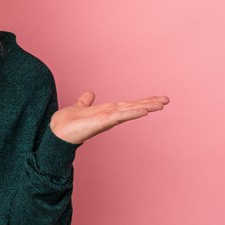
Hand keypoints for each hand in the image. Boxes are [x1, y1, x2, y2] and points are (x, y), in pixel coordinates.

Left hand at [50, 91, 169, 143]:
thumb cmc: (68, 122)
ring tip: (162, 103)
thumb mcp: (80, 107)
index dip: (142, 102)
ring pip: (131, 110)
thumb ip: (86, 101)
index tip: (157, 99)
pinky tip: (145, 110)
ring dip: (146, 106)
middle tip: (167, 100)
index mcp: (107, 111)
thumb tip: (90, 94)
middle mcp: (110, 115)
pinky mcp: (103, 121)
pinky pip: (120, 115)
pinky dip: (132, 112)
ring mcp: (108, 119)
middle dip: (150, 104)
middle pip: (133, 107)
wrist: (57, 130)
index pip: (128, 105)